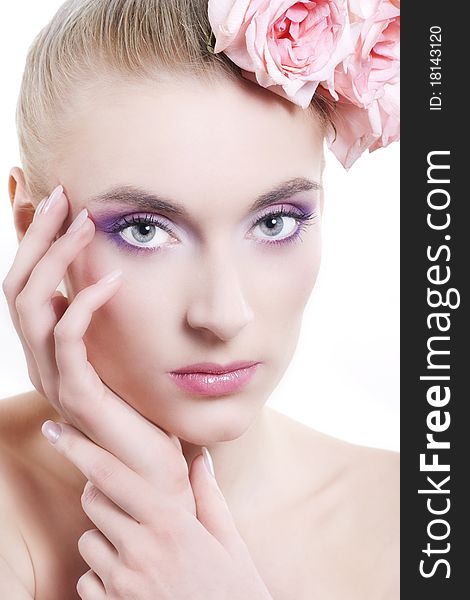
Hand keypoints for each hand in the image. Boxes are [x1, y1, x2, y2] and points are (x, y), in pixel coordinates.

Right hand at [3, 186, 272, 598]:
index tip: (49, 195)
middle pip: (17, 285)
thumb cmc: (145, 406)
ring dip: (57, 259)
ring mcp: (55, 378)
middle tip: (64, 194)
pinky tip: (112, 279)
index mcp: (50, 346)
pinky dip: (83, 304)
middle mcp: (42, 359)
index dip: (30, 239)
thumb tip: (115, 272)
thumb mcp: (125, 350)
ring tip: (87, 223)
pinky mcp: (79, 395)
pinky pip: (68, 340)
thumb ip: (112, 317)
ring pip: (31, 306)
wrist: (156, 467)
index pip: (25, 282)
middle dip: (38, 236)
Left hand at [41, 422, 272, 598]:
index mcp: (171, 524)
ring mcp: (123, 585)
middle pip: (93, 501)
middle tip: (126, 501)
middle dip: (102, 494)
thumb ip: (209, 496)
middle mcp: (141, 550)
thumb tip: (199, 457)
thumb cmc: (234, 592)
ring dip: (103, 538)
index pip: (111, 475)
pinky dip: (100, 576)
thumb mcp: (230, 542)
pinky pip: (87, 581)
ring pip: (86, 542)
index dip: (79, 447)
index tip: (57, 429)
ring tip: (136, 548)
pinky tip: (130, 580)